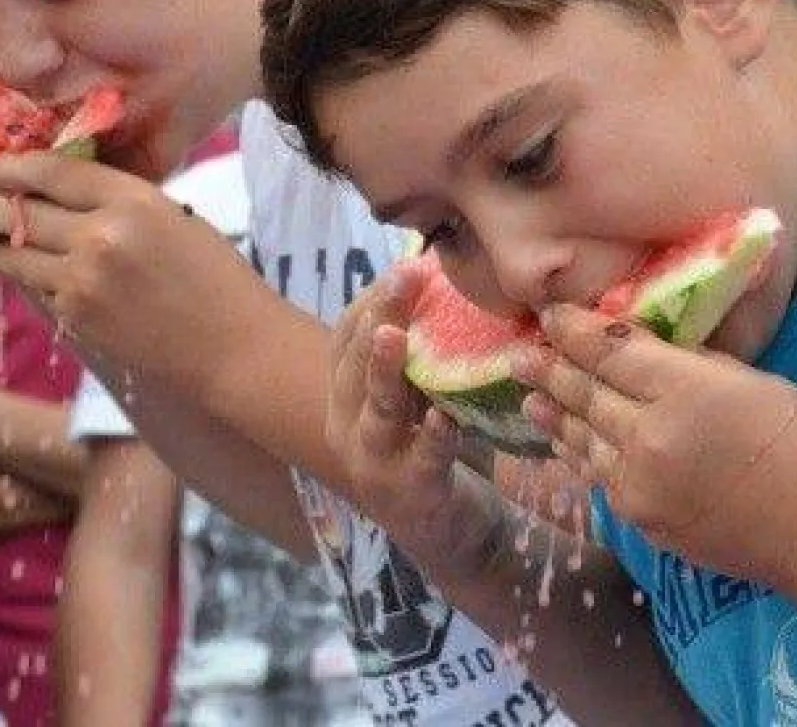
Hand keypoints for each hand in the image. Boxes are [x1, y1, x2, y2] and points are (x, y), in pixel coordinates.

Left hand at [0, 152, 239, 372]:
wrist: (232, 346)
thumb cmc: (215, 278)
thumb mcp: (174, 219)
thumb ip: (121, 202)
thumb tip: (64, 192)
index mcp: (133, 199)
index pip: (53, 170)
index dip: (15, 166)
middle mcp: (101, 234)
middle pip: (21, 208)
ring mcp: (83, 278)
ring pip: (13, 252)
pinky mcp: (75, 316)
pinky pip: (33, 287)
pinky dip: (18, 276)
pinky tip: (9, 269)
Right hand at [325, 263, 504, 568]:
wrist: (450, 534)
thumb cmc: (431, 447)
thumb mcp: (417, 393)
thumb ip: (419, 349)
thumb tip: (441, 273)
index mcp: (346, 395)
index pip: (345, 336)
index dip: (371, 298)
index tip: (405, 262)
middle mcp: (347, 425)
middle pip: (356, 364)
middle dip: (380, 316)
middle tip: (405, 275)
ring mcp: (373, 462)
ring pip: (374, 410)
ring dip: (385, 371)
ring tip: (396, 336)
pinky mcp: (408, 494)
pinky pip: (419, 461)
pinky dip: (431, 438)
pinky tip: (444, 417)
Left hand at [515, 303, 796, 586]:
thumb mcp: (751, 380)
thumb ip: (692, 364)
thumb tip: (647, 350)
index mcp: (683, 389)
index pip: (613, 351)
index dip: (576, 330)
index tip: (550, 315)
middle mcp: (649, 434)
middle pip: (586, 393)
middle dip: (550, 370)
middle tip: (520, 354)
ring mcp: (639, 482)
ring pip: (583, 438)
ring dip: (553, 414)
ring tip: (530, 397)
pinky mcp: (641, 518)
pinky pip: (599, 476)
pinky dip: (578, 454)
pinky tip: (566, 443)